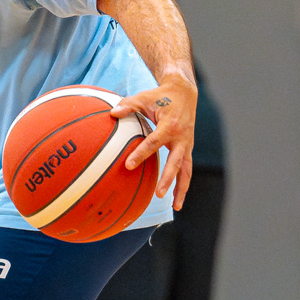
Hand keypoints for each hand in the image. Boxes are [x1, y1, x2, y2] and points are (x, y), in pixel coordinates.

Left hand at [113, 71, 196, 208]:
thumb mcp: (144, 97)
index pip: (154, 142)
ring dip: (182, 189)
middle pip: (175, 162)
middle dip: (168, 179)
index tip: (129, 165)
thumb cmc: (161, 96)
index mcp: (170, 125)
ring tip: (176, 207)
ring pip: (186, 170)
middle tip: (159, 194)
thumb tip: (112, 113)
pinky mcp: (188, 149)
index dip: (141, 153)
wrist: (185, 92)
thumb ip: (128, 105)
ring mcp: (187, 145)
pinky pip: (187, 169)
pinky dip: (183, 184)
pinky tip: (176, 200)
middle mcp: (181, 138)